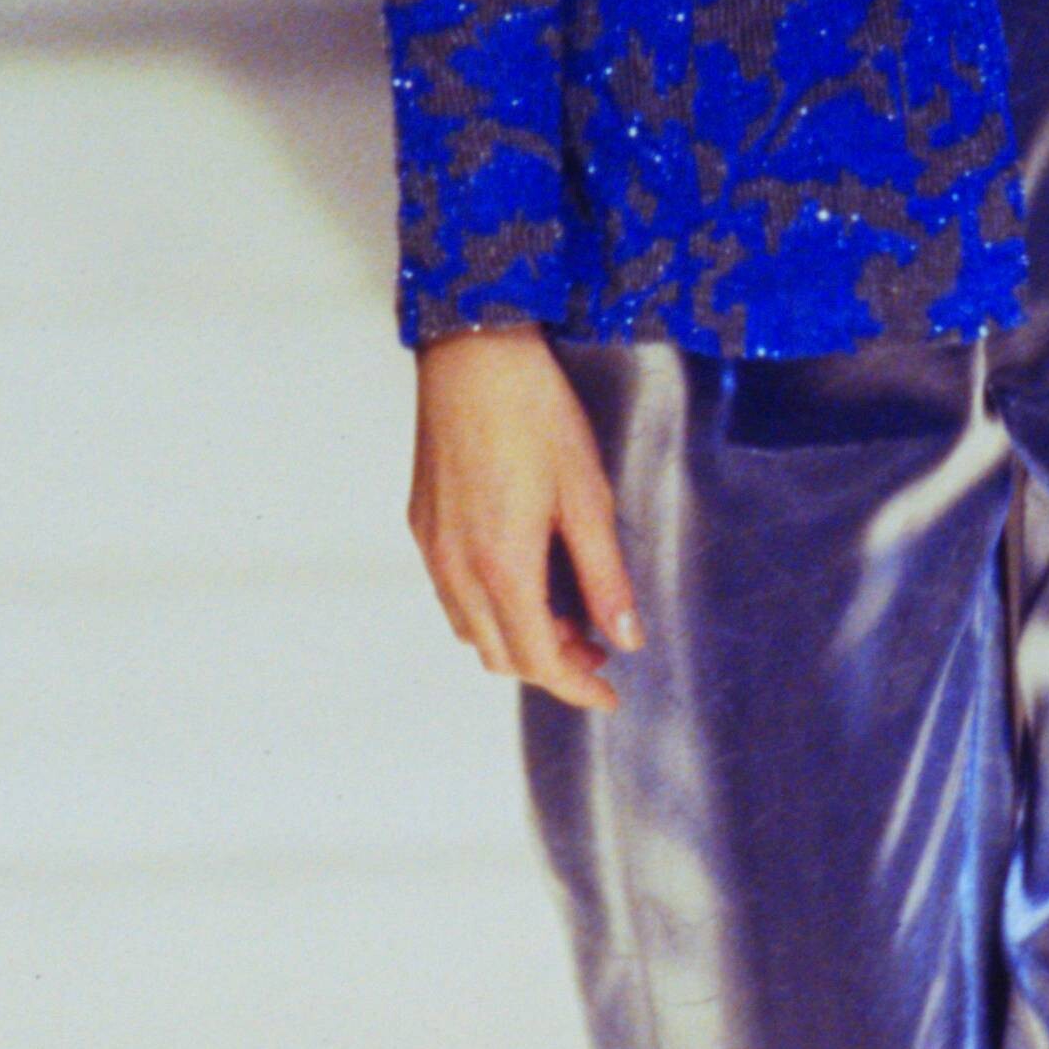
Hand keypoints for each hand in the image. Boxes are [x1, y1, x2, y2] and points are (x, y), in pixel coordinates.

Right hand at [408, 325, 645, 714]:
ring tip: (564, 614)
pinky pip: (451, 594)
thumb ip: (606, 575)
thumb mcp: (588, 496)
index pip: (539, 660)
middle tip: (597, 648)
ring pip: (471, 628)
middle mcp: (457, 568)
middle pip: (501, 654)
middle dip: (552, 665)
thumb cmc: (533, 413)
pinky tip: (522, 579)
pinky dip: (488, 608)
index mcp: (502, 566)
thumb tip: (626, 635)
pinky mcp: (422, 524)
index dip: (577, 687)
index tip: (608, 694)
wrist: (473, 355)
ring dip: (517, 638)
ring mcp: (432, 547)